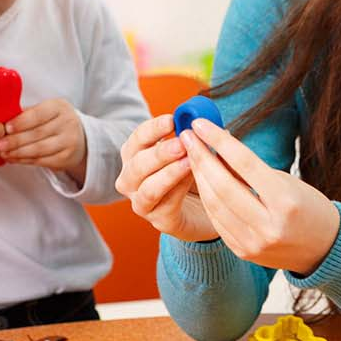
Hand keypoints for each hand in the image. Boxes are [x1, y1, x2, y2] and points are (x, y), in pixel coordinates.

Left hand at [0, 98, 86, 178]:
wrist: (80, 138)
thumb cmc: (55, 121)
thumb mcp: (46, 110)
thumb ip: (26, 114)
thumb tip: (0, 121)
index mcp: (59, 107)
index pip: (38, 114)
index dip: (21, 122)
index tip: (6, 128)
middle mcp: (67, 123)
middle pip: (37, 133)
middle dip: (15, 140)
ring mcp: (69, 142)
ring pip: (39, 149)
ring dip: (18, 152)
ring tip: (3, 153)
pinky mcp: (66, 158)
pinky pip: (41, 161)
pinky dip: (25, 160)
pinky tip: (14, 158)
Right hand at [115, 114, 217, 242]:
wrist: (208, 210)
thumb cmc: (196, 174)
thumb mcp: (196, 152)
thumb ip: (198, 137)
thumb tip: (208, 122)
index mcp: (135, 156)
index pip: (137, 139)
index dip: (153, 129)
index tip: (172, 120)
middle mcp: (132, 180)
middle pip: (137, 164)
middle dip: (160, 152)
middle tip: (182, 143)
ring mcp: (142, 203)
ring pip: (147, 189)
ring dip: (168, 173)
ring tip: (189, 161)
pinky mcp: (160, 221)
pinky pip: (165, 206)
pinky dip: (178, 191)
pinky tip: (193, 179)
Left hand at [180, 118, 339, 274]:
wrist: (324, 249)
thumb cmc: (308, 207)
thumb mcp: (287, 183)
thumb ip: (252, 171)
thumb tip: (216, 149)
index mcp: (286, 202)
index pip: (245, 164)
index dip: (219, 141)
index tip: (200, 124)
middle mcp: (269, 226)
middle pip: (223, 186)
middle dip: (201, 158)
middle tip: (187, 137)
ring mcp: (254, 242)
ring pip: (215, 204)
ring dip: (198, 177)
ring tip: (190, 155)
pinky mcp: (243, 252)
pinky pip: (217, 220)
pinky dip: (207, 198)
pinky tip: (200, 180)